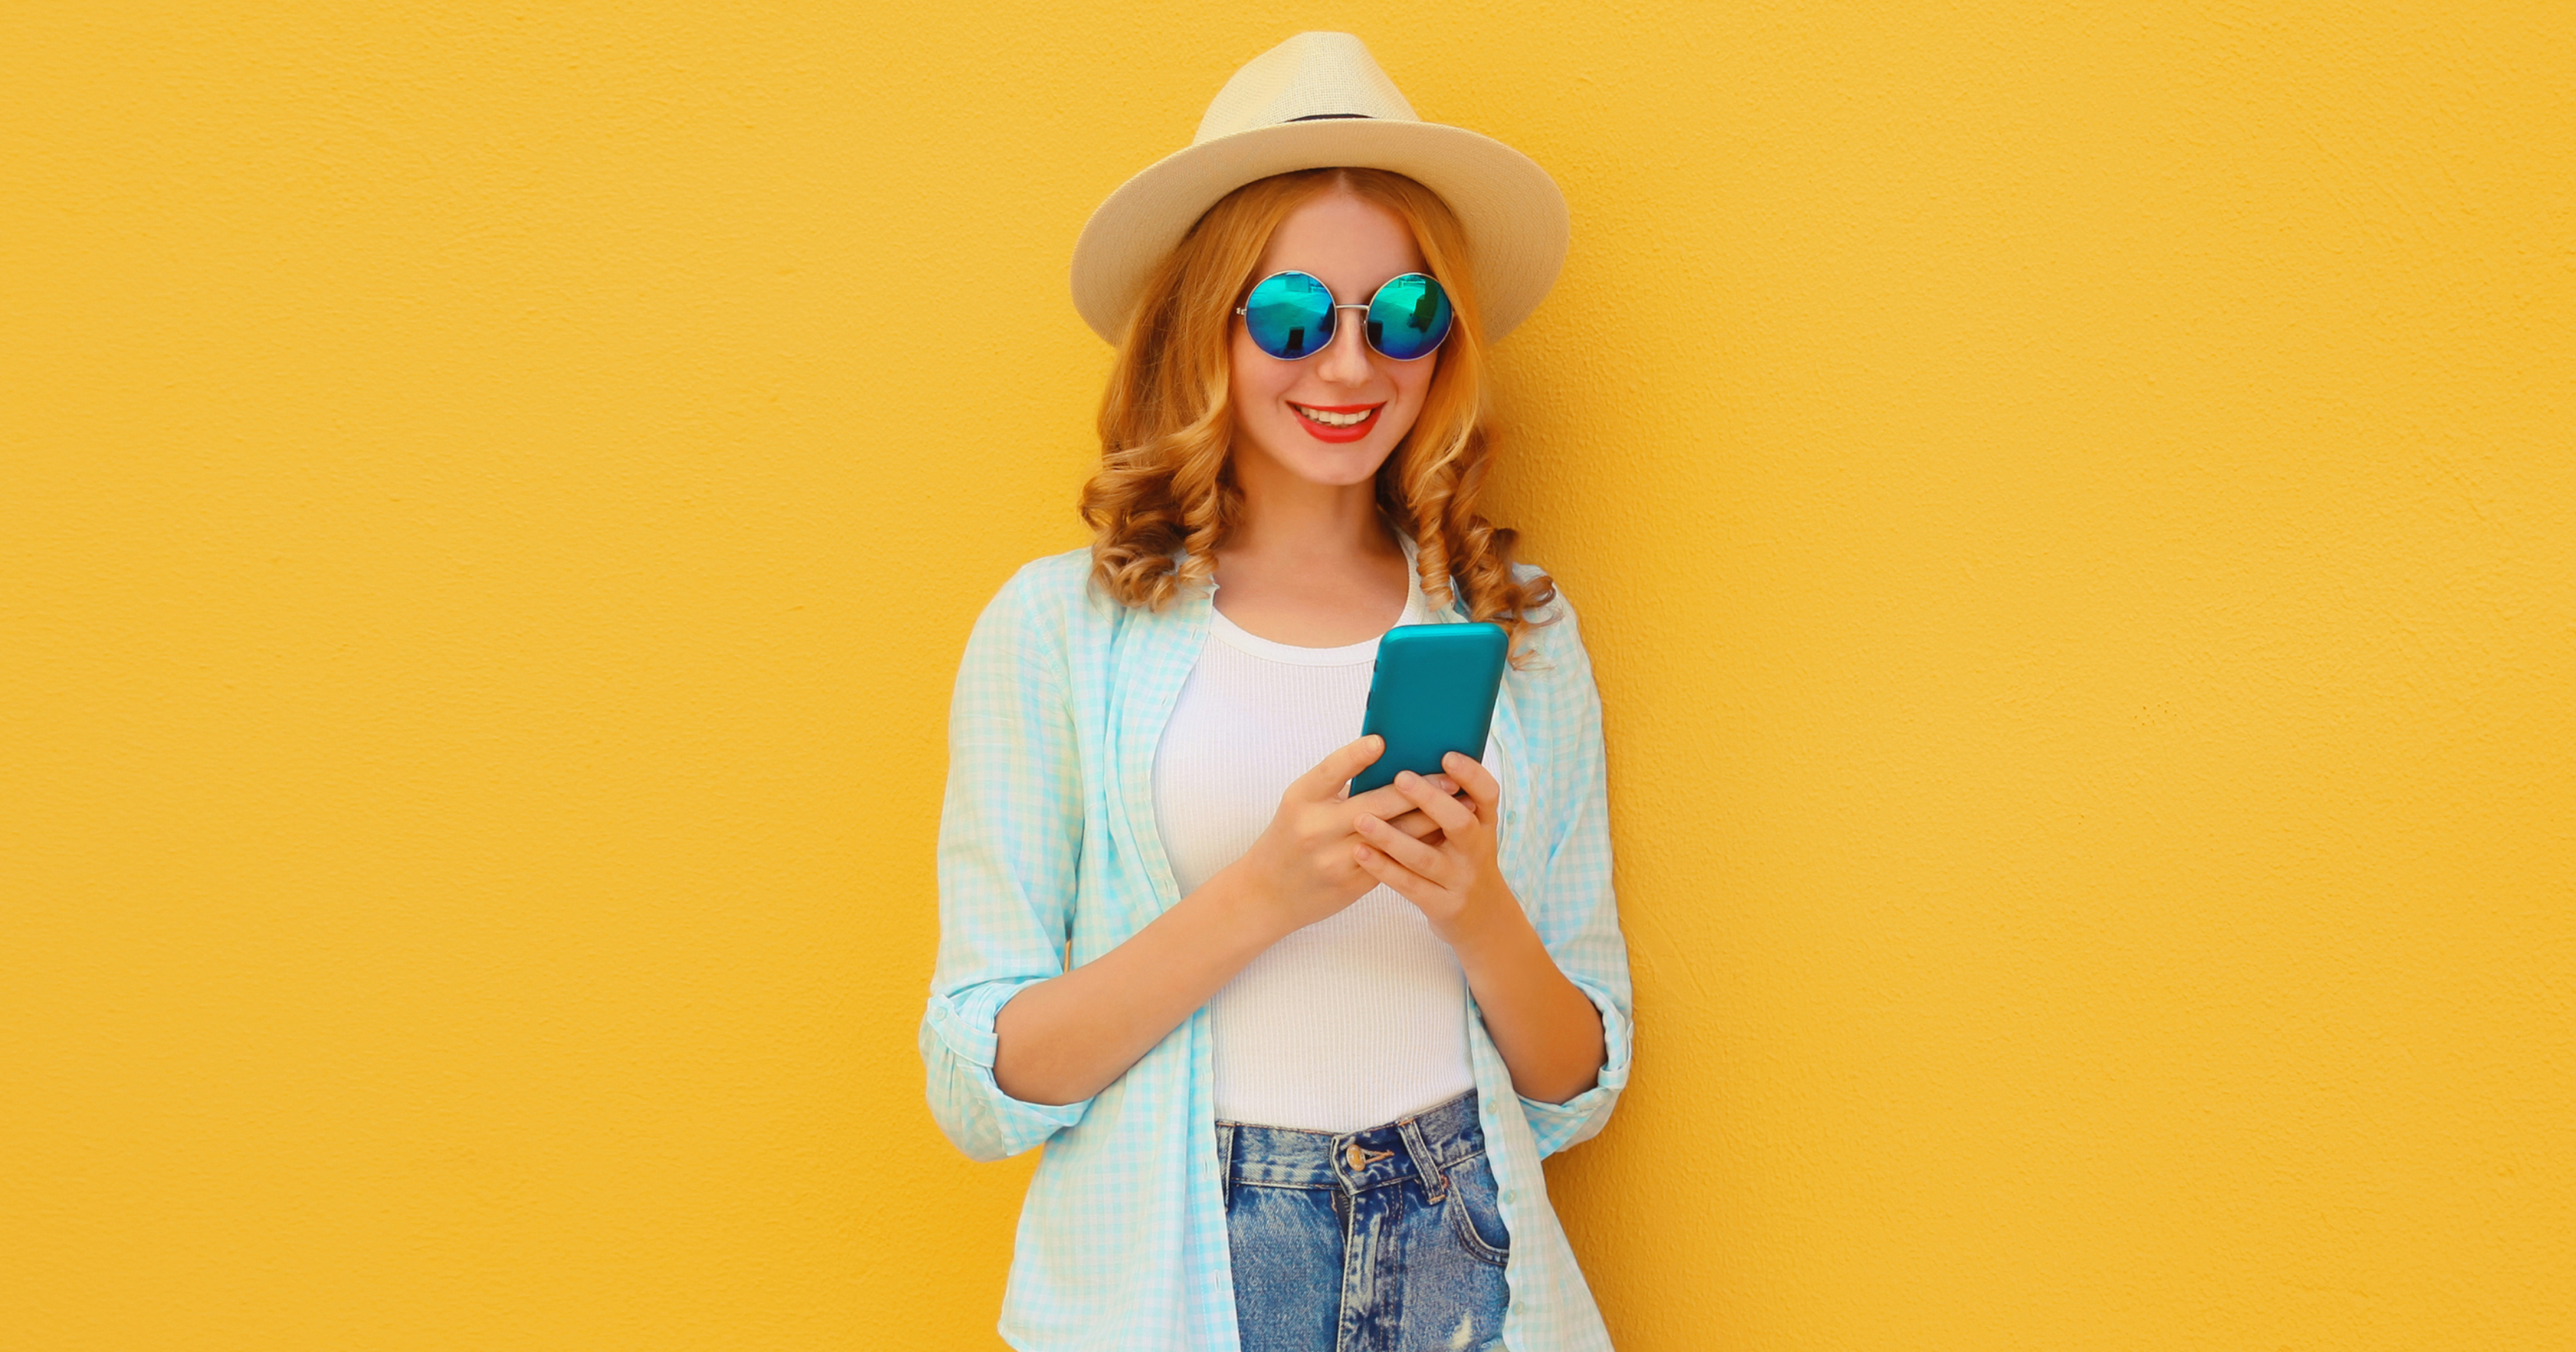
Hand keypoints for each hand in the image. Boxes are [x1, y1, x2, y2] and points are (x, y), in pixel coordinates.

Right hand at [1225, 735, 1458, 937]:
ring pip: (1391, 835)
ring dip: (1429, 818)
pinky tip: (1443, 833)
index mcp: (1300, 800)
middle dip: (1417, 791)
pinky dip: (1419, 844)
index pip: (1329, 771)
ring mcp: (1335, 860)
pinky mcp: (1352, 883)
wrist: (1267, 894)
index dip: (1355, 756)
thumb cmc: (1289, 838)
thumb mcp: (1300, 804)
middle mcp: (1316, 830)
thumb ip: (1335, 785)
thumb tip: (1386, 757)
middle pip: (1374, 806)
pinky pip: (1393, 860)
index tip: (1382, 741)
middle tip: (1451, 779)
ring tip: (1460, 804)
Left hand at [1350, 751, 1521, 952]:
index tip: (1446, 755)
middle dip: (1430, 800)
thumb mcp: (1466, 832)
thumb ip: (1444, 805)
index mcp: (1484, 824)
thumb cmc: (1461, 860)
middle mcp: (1477, 850)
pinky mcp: (1443, 905)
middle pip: (1459, 822)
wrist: (1483, 918)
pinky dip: (1384, 868)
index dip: (1471, 774)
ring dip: (1392, 838)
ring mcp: (1461, 880)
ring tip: (1362, 820)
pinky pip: (1410, 885)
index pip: (1487, 794)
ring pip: (1426, 858)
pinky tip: (1361, 852)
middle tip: (1400, 778)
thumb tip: (1405, 762)